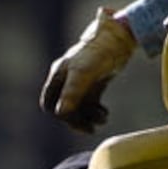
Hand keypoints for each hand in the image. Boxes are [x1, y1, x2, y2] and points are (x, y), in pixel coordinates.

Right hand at [41, 7, 139, 131]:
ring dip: (88, 117)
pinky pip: (90, 104)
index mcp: (58, 75)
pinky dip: (96, 112)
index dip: (58, 114)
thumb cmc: (97, 54)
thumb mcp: (83, 74)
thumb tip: (60, 114)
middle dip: (76, 120)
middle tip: (90, 129)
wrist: (118, 39)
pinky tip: (104, 114)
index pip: (49, 103)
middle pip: (64, 108)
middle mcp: (67, 80)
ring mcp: (81, 82)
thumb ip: (72, 93)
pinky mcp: (94, 84)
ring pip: (79, 108)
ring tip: (102, 119)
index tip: (73, 119)